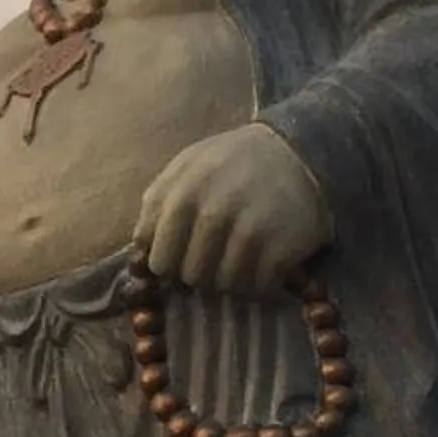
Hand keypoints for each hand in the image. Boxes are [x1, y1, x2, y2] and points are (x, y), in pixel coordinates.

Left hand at [134, 123, 331, 295]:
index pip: (158, 261)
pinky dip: (260, 281)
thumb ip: (157, 204)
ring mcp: (249, 232)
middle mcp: (213, 214)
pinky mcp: (281, 248)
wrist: (298, 149)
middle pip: (190, 276)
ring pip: (223, 285)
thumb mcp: (186, 167)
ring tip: (241, 254)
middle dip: (200, 270)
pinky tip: (264, 260)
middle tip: (216, 254)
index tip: (181, 256)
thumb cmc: (232, 162)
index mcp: (182, 195)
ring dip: (231, 276)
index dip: (169, 263)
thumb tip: (139, 250)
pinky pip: (257, 287)